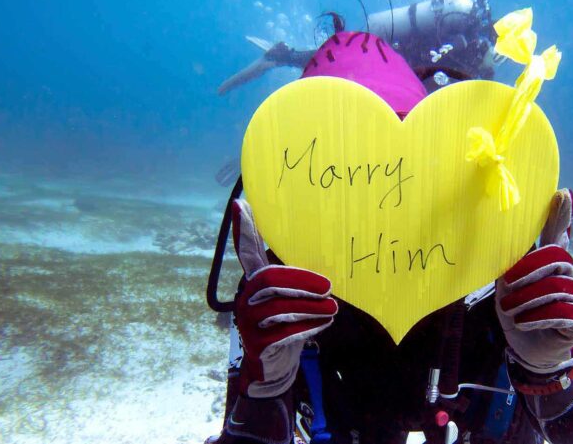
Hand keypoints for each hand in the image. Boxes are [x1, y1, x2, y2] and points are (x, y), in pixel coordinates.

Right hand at [231, 198, 337, 397]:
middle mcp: (246, 298)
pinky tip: (322, 324)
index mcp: (255, 282)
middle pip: (269, 279)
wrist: (275, 367)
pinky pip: (282, 331)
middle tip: (328, 287)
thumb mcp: (291, 301)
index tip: (240, 204)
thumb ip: (297, 283)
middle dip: (302, 281)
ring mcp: (247, 322)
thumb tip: (326, 268)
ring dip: (310, 306)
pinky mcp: (256, 344)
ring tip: (332, 308)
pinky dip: (306, 326)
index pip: (246, 252)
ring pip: (278, 306)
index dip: (244, 230)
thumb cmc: (287, 326)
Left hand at [495, 189, 572, 375]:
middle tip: (507, 289)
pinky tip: (525, 323)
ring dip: (529, 300)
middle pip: (556, 260)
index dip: (559, 216)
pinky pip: (563, 314)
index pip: (556, 236)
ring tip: (512, 313)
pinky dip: (539, 318)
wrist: (528, 352)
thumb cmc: (519, 314)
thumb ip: (508, 266)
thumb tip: (497, 238)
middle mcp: (568, 278)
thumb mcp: (507, 288)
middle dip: (529, 272)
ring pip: (557, 288)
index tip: (561, 193)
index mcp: (549, 266)